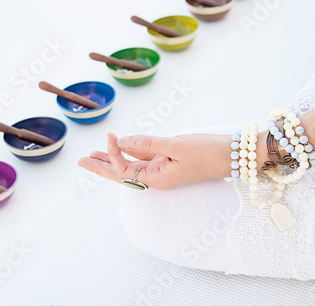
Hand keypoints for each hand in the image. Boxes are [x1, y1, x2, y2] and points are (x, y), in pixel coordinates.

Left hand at [77, 132, 232, 189]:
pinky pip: (143, 158)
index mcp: (157, 179)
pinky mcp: (168, 160)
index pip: (125, 168)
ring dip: (112, 159)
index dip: (113, 152)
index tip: (110, 135)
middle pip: (122, 173)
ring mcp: (162, 168)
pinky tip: (120, 147)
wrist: (234, 154)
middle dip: (101, 166)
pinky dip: (129, 152)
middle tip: (80, 161)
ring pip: (131, 165)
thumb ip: (147, 143)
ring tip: (92, 155)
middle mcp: (157, 177)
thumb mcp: (176, 146)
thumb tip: (122, 140)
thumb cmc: (208, 152)